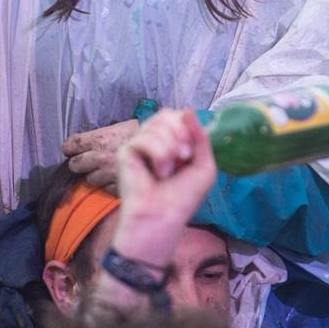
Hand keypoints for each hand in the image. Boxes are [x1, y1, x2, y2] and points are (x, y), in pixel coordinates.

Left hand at [63, 119, 139, 191]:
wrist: (166, 149)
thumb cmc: (146, 136)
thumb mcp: (123, 127)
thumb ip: (105, 134)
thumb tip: (91, 138)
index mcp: (100, 139)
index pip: (72, 144)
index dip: (70, 148)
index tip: (71, 150)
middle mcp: (100, 156)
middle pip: (75, 165)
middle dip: (79, 163)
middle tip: (85, 162)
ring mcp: (107, 173)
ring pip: (90, 179)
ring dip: (95, 175)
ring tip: (105, 170)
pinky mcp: (117, 187)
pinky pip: (106, 188)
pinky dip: (109, 185)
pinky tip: (117, 178)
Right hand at [108, 110, 216, 268]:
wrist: (164, 217)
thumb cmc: (182, 198)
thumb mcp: (204, 166)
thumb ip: (200, 137)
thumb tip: (187, 110)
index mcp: (170, 142)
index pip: (177, 116)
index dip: (187, 127)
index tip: (192, 152)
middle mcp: (152, 140)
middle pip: (167, 115)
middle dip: (181, 134)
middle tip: (184, 158)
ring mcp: (137, 145)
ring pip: (156, 125)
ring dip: (170, 148)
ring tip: (169, 171)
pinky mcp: (125, 152)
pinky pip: (143, 138)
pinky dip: (157, 154)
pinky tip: (157, 172)